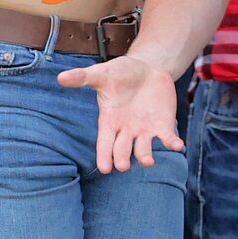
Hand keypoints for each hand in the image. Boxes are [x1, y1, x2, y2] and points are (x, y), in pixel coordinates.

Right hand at [54, 50, 181, 172]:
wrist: (148, 69)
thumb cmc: (121, 73)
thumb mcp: (102, 73)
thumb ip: (83, 77)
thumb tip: (60, 77)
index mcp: (110, 121)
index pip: (104, 142)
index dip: (104, 155)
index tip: (104, 169)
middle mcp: (126, 130)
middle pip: (122, 150)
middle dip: (122, 159)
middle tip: (122, 166)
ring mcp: (145, 131)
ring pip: (144, 149)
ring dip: (145, 156)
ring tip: (147, 161)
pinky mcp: (163, 126)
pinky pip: (167, 139)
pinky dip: (172, 143)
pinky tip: (177, 145)